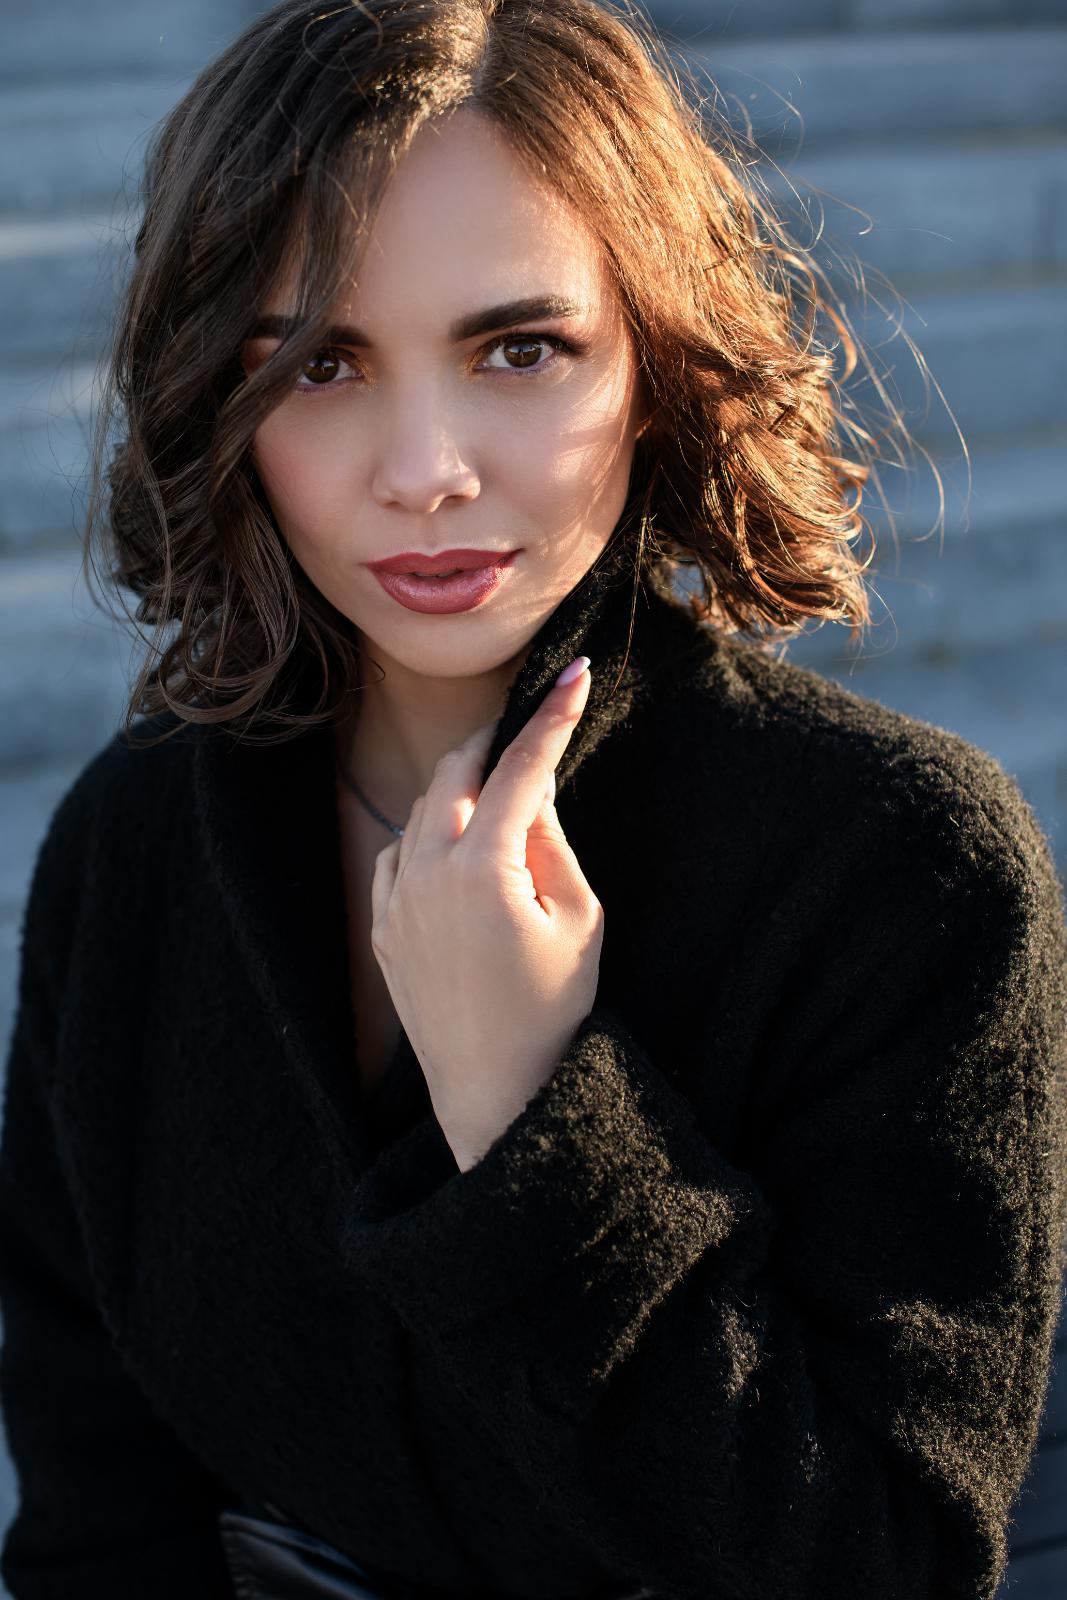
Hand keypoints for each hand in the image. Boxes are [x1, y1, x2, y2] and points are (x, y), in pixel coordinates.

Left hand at [369, 657, 603, 1170]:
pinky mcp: (381, 928)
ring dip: (461, 788)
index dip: (551, 718)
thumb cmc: (552, 1012)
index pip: (520, 770)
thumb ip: (552, 844)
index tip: (575, 673)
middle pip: (455, 773)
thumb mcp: (578, 920)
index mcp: (483, 869)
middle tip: (528, 731)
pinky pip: (396, 854)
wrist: (496, 1093)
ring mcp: (396, 901)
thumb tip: (532, 790)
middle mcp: (427, 874)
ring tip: (501, 796)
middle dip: (494, 743)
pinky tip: (456, 850)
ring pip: (422, 810)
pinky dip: (426, 835)